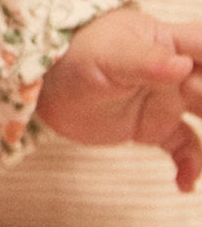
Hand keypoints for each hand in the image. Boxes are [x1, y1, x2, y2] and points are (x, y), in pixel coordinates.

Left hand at [36, 7, 201, 190]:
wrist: (41, 84)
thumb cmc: (74, 54)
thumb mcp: (109, 56)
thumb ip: (146, 62)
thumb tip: (183, 66)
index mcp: (168, 42)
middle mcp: (175, 72)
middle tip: (200, 107)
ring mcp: (165, 101)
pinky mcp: (153, 128)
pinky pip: (184, 148)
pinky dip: (191, 166)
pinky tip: (185, 184)